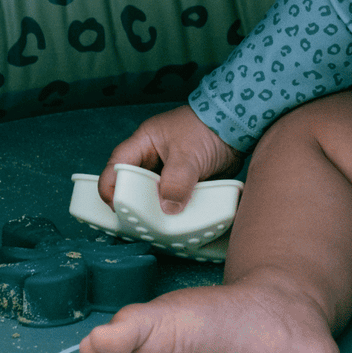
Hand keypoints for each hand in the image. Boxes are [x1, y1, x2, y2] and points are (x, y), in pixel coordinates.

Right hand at [97, 104, 242, 213]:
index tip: (118, 208)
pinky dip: (174, 209)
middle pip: (133, 184)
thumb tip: (167, 208)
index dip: (112, 188)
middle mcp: (152, 157)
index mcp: (144, 143)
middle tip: (139, 223)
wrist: (239, 125)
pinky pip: (173, 198)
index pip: (117, 167)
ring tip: (158, 227)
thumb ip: (176, 181)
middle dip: (134, 204)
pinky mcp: (184, 181)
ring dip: (156, 209)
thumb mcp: (189, 155)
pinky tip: (177, 222)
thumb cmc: (210, 128)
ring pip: (153, 195)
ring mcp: (169, 169)